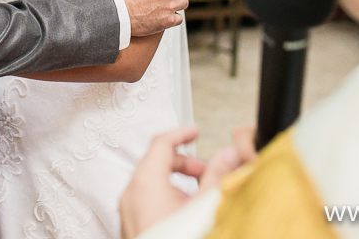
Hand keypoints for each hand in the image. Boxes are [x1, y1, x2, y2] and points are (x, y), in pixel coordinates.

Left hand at [119, 124, 256, 237]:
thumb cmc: (177, 238)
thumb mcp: (204, 206)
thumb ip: (218, 176)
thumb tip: (230, 155)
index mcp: (145, 182)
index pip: (161, 142)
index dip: (181, 132)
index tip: (195, 131)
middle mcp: (131, 194)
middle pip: (156, 161)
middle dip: (184, 162)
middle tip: (204, 171)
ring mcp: (128, 212)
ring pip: (151, 182)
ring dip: (176, 181)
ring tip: (198, 197)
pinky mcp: (131, 226)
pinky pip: (146, 201)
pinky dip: (165, 197)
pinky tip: (185, 214)